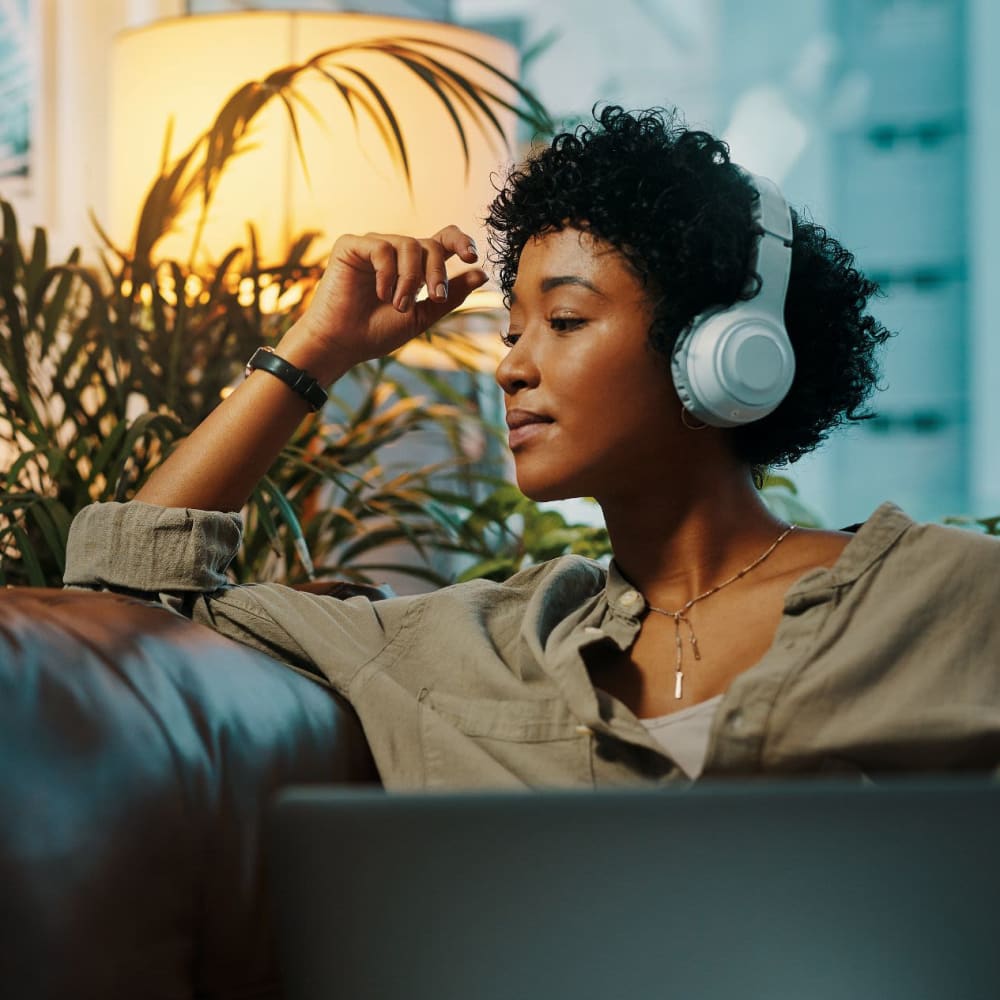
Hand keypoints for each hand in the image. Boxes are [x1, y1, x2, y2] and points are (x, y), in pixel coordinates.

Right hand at [292, 225, 488, 375]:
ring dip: (410, 278)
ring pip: (409, 245)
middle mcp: (395, 252)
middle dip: (437, 272)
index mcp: (413, 266)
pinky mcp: (351, 245)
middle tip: (433, 297)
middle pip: (430, 244)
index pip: (444, 239)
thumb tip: (482, 272)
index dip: (461, 241)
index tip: (472, 256)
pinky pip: (382, 248)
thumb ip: (450, 295)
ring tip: (399, 304)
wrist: (343, 344)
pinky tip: (380, 293)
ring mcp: (373, 246)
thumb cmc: (377, 333)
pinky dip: (387, 273)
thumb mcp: (423, 315)